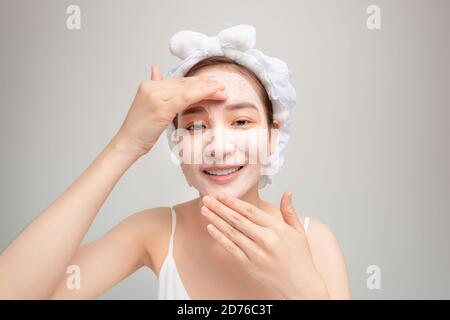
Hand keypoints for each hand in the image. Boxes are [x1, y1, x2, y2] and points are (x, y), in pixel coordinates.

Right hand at [113, 65, 227, 156]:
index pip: (178, 81)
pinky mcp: (162, 107)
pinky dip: (201, 94)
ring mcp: (156, 96)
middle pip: (184, 83)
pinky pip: (186, 97)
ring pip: (187, 89)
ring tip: (222, 90)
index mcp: (149, 85)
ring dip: (207, 89)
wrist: (128, 143)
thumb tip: (156, 69)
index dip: (196, 82)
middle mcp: (151, 87)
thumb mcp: (147, 104)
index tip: (212, 84)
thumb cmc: (139, 129)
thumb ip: (155, 86)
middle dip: (204, 84)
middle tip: (221, 86)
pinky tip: (213, 93)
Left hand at [200, 192, 329, 298]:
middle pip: (237, 220)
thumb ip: (289, 211)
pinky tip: (211, 228)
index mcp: (277, 229)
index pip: (250, 211)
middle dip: (220, 208)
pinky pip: (231, 248)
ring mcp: (256, 253)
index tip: (222, 195)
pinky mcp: (249, 265)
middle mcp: (265, 240)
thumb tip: (287, 193)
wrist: (300, 285)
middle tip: (207, 198)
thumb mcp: (298, 231)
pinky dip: (219, 237)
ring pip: (231, 232)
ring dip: (216, 220)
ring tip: (205, 210)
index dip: (234, 202)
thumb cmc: (299, 257)